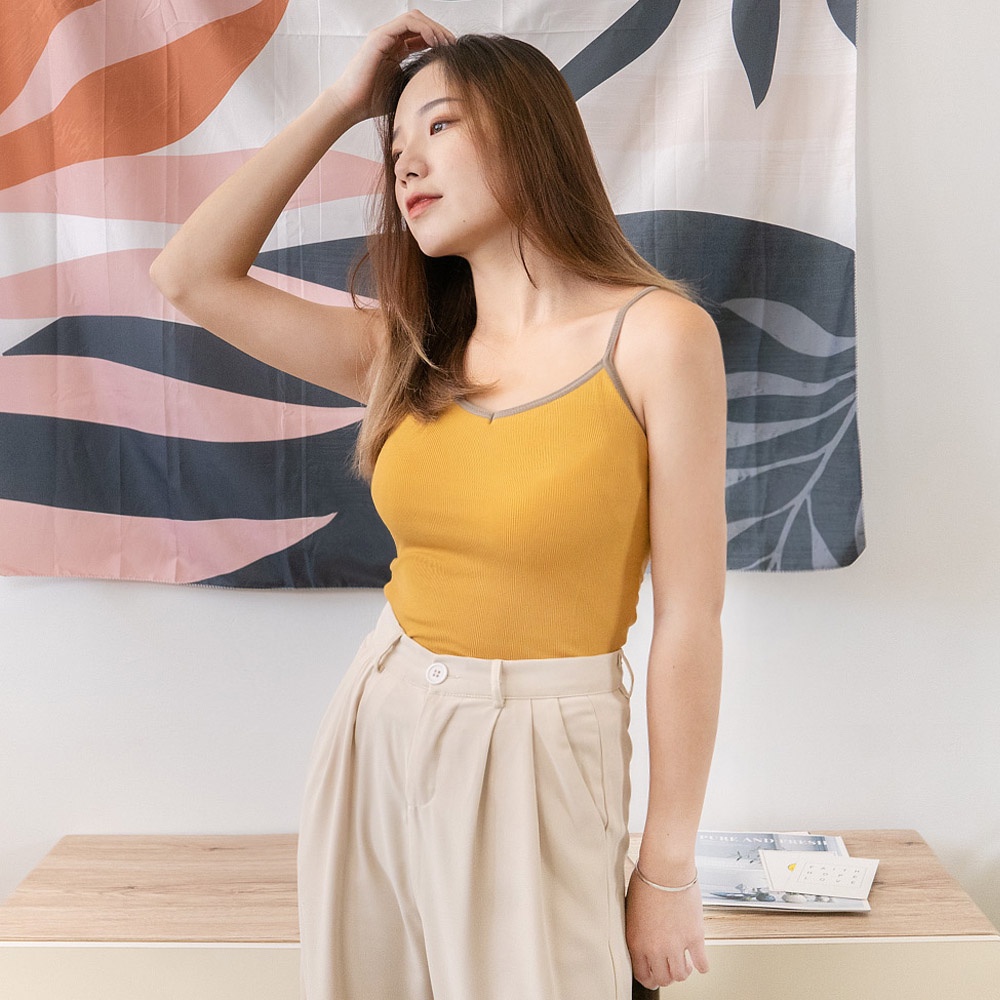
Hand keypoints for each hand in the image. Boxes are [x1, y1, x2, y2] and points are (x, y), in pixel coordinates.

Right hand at [329, 10, 456, 126]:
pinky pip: (406, 23)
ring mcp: (383, 36)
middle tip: (454, 44)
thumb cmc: (372, 103)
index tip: (453, 52)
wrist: (350, 106)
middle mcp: (389, 39)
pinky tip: (434, 42)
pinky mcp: (379, 37)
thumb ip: (418, 82)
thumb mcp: (404, 90)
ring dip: (434, 28)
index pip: (421, 36)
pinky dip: (423, 29)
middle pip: (420, 23)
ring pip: (414, 19)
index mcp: (395, 50)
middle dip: (440, 31)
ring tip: (446, 42)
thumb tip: (441, 88)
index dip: (439, 40)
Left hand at [625, 867, 709, 988]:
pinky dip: (701, 966)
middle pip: (663, 979)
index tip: (654, 975)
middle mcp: (655, 948)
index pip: (643, 975)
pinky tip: (699, 960)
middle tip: (670, 969)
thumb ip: (637, 930)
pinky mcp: (694, 937)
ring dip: (683, 971)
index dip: (650, 978)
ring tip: (684, 963)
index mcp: (636, 941)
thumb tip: (644, 938)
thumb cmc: (647, 879)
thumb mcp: (632, 909)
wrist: (665, 867)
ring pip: (681, 976)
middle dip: (666, 976)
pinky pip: (701, 964)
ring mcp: (676, 945)